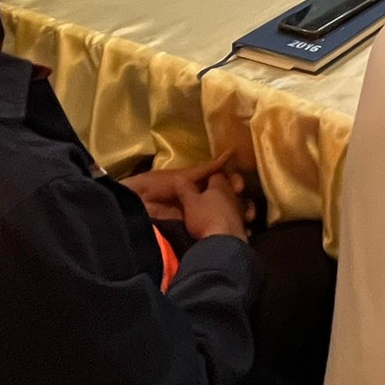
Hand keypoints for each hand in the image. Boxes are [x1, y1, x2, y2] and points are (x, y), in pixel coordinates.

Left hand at [125, 152, 252, 234]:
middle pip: (229, 200)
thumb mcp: (186, 176)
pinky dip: (226, 231)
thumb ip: (209, 168)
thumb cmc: (159, 186)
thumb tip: (231, 153)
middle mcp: (203, 199)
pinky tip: (238, 232)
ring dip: (238, 217)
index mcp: (201, 184)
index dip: (235, 184)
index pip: (225, 183)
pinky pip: (212, 230)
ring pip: (225, 215)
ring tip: (245, 221)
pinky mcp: (194, 231)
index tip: (240, 188)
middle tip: (246, 210)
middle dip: (241, 204)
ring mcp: (199, 216)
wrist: (138, 206)